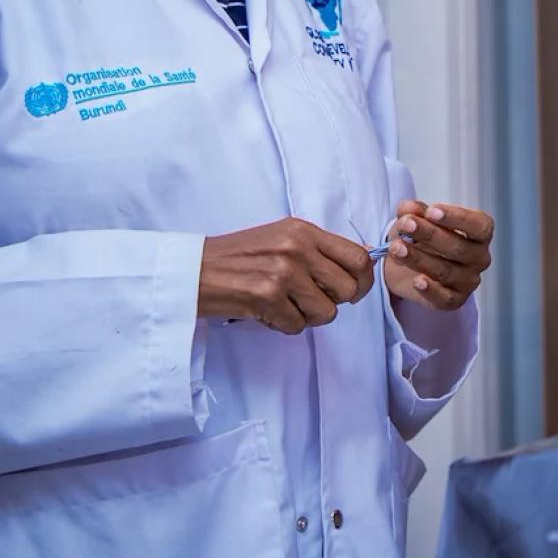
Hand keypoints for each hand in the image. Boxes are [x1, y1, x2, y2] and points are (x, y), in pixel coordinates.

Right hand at [199, 217, 374, 332]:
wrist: (193, 270)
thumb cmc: (239, 257)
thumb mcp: (283, 238)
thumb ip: (320, 249)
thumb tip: (364, 259)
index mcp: (304, 231)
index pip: (359, 257)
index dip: (363, 280)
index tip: (353, 291)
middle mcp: (298, 248)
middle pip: (348, 288)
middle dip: (333, 302)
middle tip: (310, 300)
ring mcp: (283, 273)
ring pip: (327, 312)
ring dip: (308, 316)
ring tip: (285, 305)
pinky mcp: (267, 298)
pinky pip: (297, 326)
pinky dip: (284, 325)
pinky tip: (267, 311)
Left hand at [383, 199, 493, 310]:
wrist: (409, 265)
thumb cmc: (423, 237)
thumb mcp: (417, 218)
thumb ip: (414, 211)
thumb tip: (407, 209)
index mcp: (480, 233)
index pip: (480, 226)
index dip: (457, 218)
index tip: (431, 211)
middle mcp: (479, 258)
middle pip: (458, 247)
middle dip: (429, 234)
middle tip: (406, 225)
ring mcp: (469, 281)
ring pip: (446, 271)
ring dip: (418, 258)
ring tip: (396, 247)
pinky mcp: (455, 300)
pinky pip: (445, 298)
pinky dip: (430, 290)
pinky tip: (417, 280)